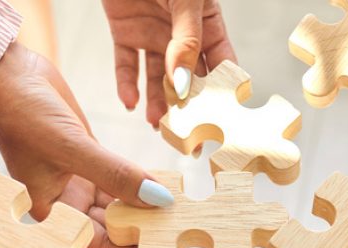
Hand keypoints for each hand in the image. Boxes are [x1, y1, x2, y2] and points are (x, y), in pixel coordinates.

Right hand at [0, 42, 170, 247]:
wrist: (9, 74)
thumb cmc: (23, 115)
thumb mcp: (72, 148)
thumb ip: (116, 175)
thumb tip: (157, 200)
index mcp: (50, 210)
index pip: (92, 243)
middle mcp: (65, 199)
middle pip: (109, 226)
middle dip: (140, 229)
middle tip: (177, 230)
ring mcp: (79, 178)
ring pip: (118, 202)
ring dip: (144, 205)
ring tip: (176, 211)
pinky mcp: (90, 155)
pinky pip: (122, 176)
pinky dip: (141, 181)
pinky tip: (164, 186)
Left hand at [102, 0, 235, 125]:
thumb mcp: (186, 2)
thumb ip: (186, 39)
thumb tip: (183, 81)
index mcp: (207, 24)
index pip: (220, 64)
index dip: (221, 91)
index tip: (220, 117)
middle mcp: (181, 35)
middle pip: (188, 78)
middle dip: (188, 106)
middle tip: (188, 133)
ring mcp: (153, 36)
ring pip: (156, 78)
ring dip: (156, 102)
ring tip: (157, 124)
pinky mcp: (125, 33)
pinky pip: (126, 65)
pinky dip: (126, 85)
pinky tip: (130, 102)